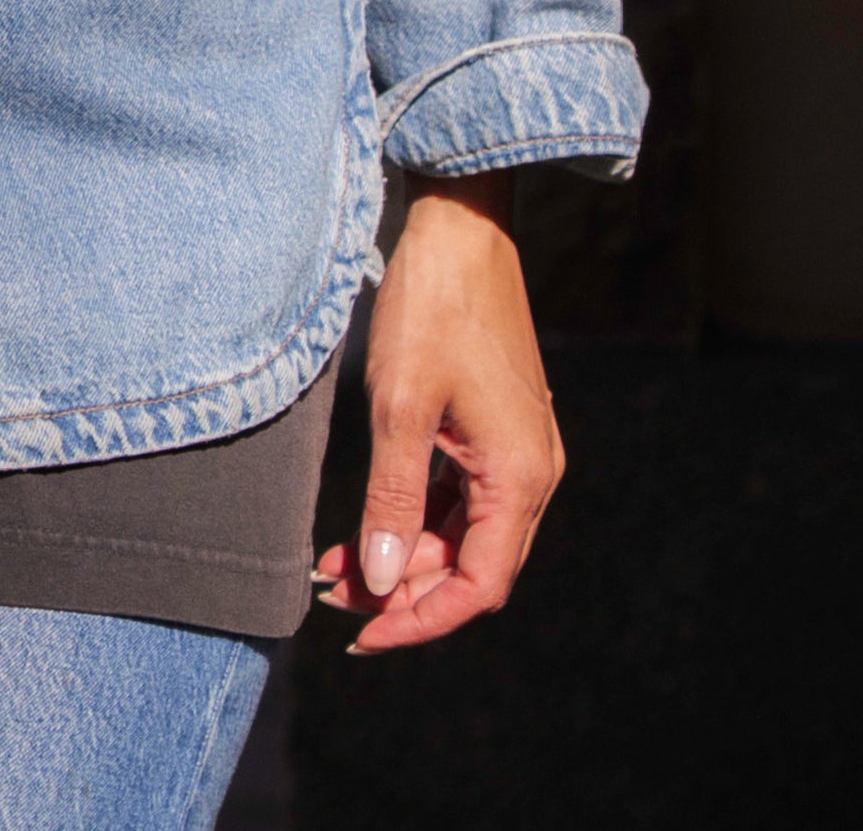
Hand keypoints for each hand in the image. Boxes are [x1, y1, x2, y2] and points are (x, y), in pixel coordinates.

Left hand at [312, 171, 562, 652]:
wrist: (461, 227)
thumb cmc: (433, 308)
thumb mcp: (399, 407)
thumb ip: (391, 500)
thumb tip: (377, 581)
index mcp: (520, 477)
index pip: (478, 585)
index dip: (420, 621)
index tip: (362, 635)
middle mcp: (531, 474)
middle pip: (471, 566)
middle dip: (401, 590)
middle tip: (332, 596)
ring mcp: (516, 451)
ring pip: (461, 533)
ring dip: (402, 555)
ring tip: (333, 565)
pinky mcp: (495, 430)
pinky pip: (459, 497)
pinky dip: (414, 516)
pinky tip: (366, 525)